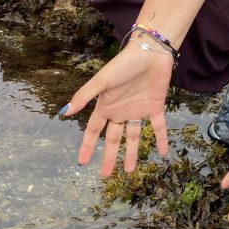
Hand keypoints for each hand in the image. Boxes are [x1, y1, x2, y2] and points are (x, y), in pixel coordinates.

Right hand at [61, 42, 173, 175]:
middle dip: (109, 156)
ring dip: (132, 153)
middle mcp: (121, 111)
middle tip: (106, 175)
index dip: (87, 145)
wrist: (150, 53)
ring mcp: (138, 110)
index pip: (94, 131)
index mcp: (106, 106)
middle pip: (113, 139)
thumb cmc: (123, 65)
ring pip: (134, 137)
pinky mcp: (156, 107)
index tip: (82, 162)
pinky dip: (161, 139)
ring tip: (130, 171)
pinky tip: (163, 153)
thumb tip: (64, 112)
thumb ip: (84, 96)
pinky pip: (159, 127)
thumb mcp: (101, 81)